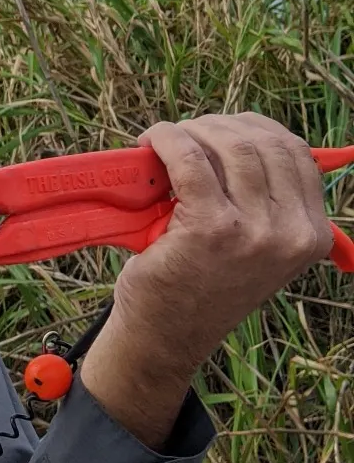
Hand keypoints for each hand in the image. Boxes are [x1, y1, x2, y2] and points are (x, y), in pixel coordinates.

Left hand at [81, 114, 330, 447]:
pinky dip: (168, 141)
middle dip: (217, 126)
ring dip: (191, 131)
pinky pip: (190, 160)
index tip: (218, 130)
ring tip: (164, 141)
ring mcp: (255, 231)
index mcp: (310, 233)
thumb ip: (262, 203)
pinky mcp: (211, 228)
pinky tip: (152, 141)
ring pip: (229, 145)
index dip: (252, 130)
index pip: (295, 153)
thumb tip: (236, 136)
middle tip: (183, 134)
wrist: (165, 336)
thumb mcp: (252, 247)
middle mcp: (292, 232)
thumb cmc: (196, 286)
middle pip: (263, 142)